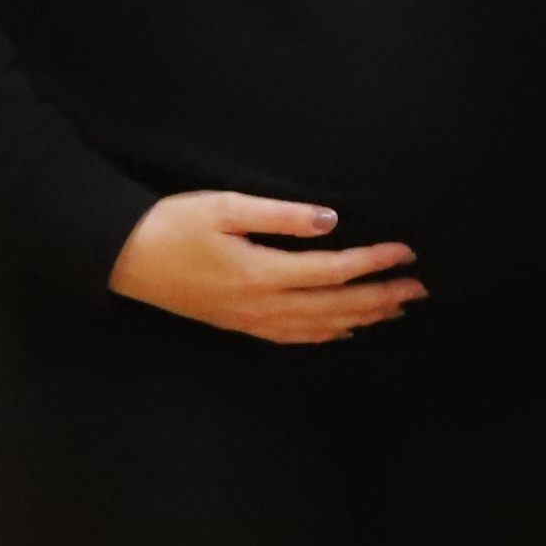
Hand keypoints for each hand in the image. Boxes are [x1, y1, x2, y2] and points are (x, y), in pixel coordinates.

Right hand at [111, 190, 420, 343]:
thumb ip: (282, 216)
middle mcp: (262, 305)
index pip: (333, 271)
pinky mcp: (241, 325)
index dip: (373, 263)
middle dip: (382, 298)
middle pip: (336, 307)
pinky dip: (327, 335)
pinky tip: (345, 330)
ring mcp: (252, 321)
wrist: (125, 258)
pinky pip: (295, 337)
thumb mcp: (226, 207)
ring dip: (362, 319)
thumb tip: (330, 221)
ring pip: (320, 327)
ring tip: (396, 310)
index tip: (406, 252)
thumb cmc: (172, 224)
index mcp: (262, 273)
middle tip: (420, 289)